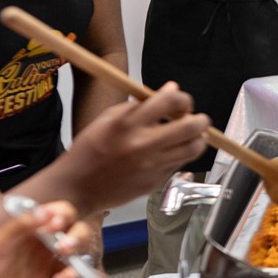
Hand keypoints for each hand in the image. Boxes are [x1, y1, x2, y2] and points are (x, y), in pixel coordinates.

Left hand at [0, 201, 82, 277]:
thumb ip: (19, 227)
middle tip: (65, 245)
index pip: (57, 214)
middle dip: (77, 235)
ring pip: (76, 257)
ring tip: (68, 260)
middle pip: (74, 233)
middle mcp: (40, 247)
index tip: (56, 224)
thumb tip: (46, 212)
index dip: (63, 215)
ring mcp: (45, 269)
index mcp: (28, 231)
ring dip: (79, 256)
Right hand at [59, 82, 209, 212]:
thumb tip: (172, 89)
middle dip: (200, 120)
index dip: (183, 99)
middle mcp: (142, 145)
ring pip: (193, 149)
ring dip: (198, 139)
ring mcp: (151, 167)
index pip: (170, 101)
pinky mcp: (155, 183)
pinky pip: (179, 165)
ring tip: (191, 136)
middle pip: (191, 127)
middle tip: (196, 119)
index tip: (181, 102)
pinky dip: (180, 156)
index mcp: (127, 123)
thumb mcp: (108, 119)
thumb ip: (141, 104)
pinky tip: (169, 152)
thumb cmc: (89, 150)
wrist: (76, 187)